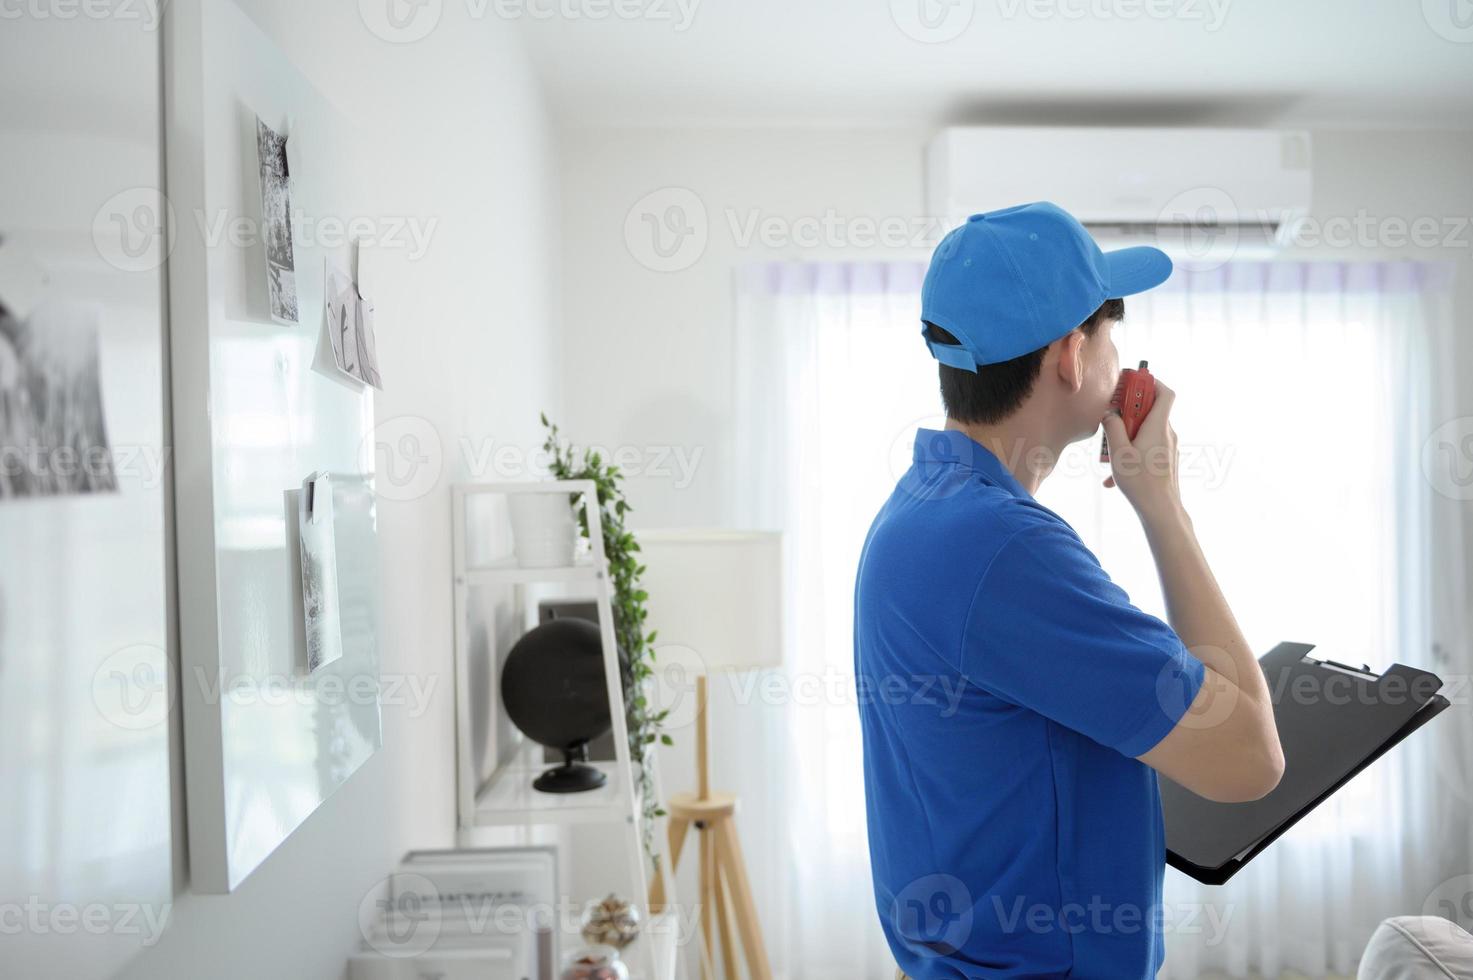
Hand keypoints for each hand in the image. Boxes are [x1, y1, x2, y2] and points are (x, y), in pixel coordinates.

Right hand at [1100, 380, 1183, 523]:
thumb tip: (1110, 414)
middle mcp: (1167, 433)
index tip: (1133, 382)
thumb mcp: (1119, 452)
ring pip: (1146, 431)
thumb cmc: (1141, 482)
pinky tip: (1114, 477)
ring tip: (1110, 454)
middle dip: (1129, 412)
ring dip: (1127, 435)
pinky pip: (1147, 448)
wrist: (1161, 510)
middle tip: (1112, 418)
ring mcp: (1169, 448)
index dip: (1151, 382)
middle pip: (1151, 411)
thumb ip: (1113, 428)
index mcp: (1158, 426)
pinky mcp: (1166, 460)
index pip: (1165, 393)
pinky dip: (1132, 454)